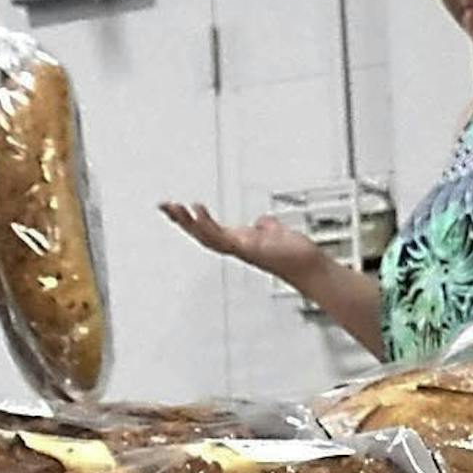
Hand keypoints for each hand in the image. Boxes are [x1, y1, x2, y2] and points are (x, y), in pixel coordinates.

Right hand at [158, 202, 321, 284]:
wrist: (307, 266)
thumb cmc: (294, 254)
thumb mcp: (275, 233)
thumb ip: (266, 227)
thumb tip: (262, 223)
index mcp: (240, 242)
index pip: (209, 230)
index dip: (192, 220)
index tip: (177, 208)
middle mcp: (237, 247)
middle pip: (201, 234)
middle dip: (181, 221)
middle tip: (164, 207)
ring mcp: (240, 248)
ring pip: (206, 237)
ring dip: (188, 223)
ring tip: (174, 208)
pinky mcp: (248, 248)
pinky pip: (222, 238)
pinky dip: (207, 225)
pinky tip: (198, 211)